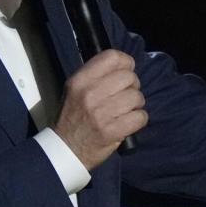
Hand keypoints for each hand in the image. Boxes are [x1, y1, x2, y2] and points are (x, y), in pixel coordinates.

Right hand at [53, 50, 147, 170]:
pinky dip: (138, 119)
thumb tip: (124, 67)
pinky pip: (140, 117)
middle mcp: (90, 94)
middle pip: (129, 77)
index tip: (126, 71)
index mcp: (80, 81)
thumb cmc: (73, 117)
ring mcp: (101, 113)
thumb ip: (96, 76)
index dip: (126, 62)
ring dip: (136, 104)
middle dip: (133, 86)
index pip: (112, 57)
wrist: (65, 149)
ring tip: (126, 110)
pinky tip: (129, 122)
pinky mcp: (112, 131)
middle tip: (125, 95)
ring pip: (136, 97)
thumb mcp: (75, 90)